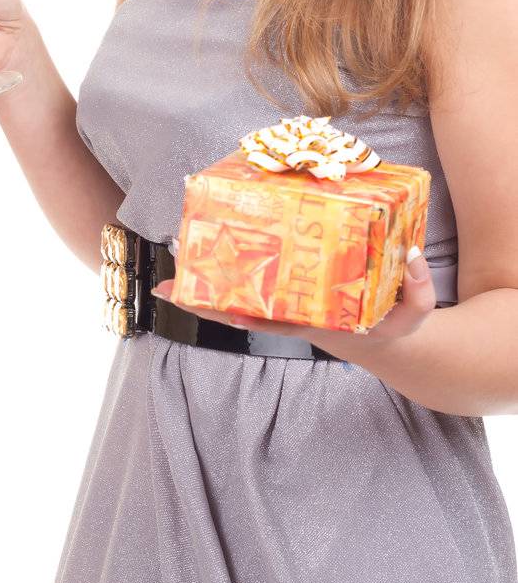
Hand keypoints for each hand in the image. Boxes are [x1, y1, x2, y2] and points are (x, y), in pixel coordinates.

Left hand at [151, 193, 437, 364]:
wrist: (382, 335)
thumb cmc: (390, 324)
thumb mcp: (411, 317)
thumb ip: (418, 292)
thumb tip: (411, 255)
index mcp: (315, 323)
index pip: (274, 323)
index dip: (245, 318)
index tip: (216, 311)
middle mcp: (290, 314)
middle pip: (238, 311)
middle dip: (203, 301)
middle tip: (164, 286)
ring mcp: (282, 302)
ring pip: (234, 296)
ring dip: (204, 284)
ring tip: (168, 264)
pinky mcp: (282, 287)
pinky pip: (247, 281)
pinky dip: (225, 270)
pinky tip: (204, 247)